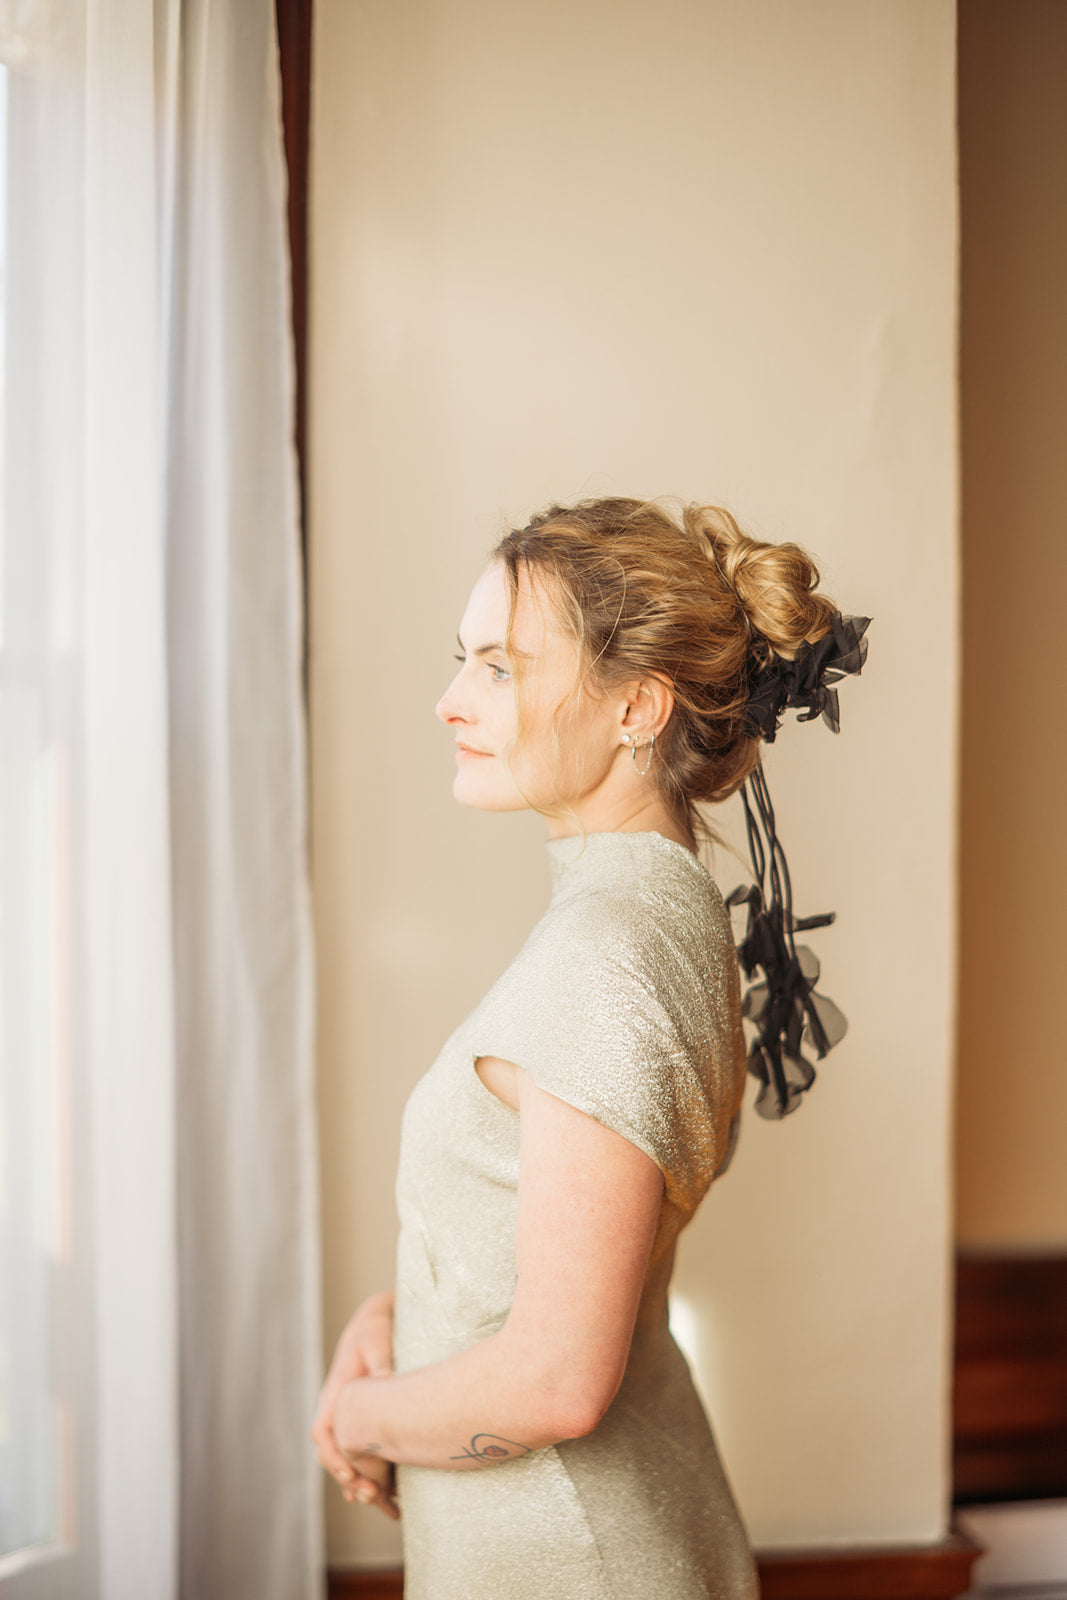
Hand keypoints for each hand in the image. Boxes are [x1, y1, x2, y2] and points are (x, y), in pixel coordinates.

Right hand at [311, 1291, 398, 1517]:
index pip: (322, 1431)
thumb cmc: (375, 1331)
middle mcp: (338, 1410)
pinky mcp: (365, 1421)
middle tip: (370, 1497)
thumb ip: (380, 1363)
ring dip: (360, 1482)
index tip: (349, 1475)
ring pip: (348, 1457)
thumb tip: (387, 1379)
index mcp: (334, 1393)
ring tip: (382, 1504)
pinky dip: (372, 1473)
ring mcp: (349, 1417)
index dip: (333, 1456)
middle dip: (349, 1478)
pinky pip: (363, 1452)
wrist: (375, 1323)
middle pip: (333, 1453)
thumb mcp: (377, 1343)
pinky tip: (389, 1494)